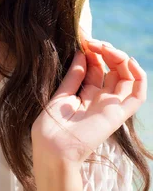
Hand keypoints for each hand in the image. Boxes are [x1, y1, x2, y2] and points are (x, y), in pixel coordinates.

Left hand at [31, 27, 146, 168]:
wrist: (52, 148)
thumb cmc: (50, 126)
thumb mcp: (61, 94)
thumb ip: (74, 75)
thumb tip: (81, 53)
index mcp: (85, 95)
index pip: (96, 69)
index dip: (93, 53)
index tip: (84, 42)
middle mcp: (100, 100)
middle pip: (113, 71)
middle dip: (107, 53)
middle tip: (94, 43)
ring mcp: (111, 106)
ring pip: (127, 79)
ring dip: (121, 59)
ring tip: (107, 48)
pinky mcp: (118, 115)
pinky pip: (138, 96)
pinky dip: (139, 78)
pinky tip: (129, 62)